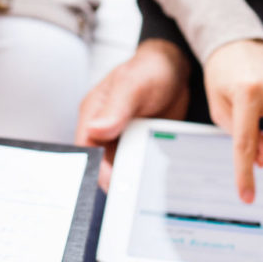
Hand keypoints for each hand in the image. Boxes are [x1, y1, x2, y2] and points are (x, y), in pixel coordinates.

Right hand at [77, 39, 190, 189]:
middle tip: (134, 193)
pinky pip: (139, 163)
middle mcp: (105, 129)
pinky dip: (145, 171)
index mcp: (93, 115)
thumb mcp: (133, 85)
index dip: (96, 169)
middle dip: (116, 179)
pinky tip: (157, 178)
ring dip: (132, 177)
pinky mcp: (140, 144)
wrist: (176, 68)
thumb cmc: (150, 68)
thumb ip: (115, 108)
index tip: (113, 185)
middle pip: (102, 164)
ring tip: (146, 189)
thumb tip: (96, 129)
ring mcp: (123, 138)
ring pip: (121, 167)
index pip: (86, 150)